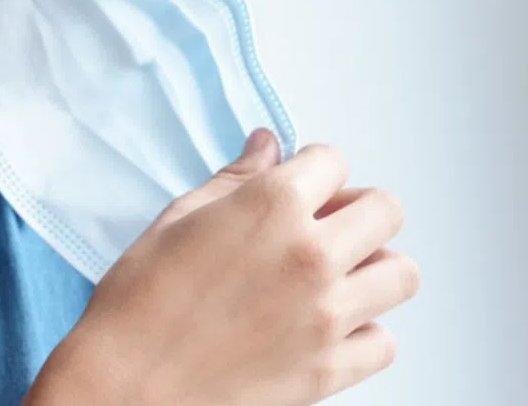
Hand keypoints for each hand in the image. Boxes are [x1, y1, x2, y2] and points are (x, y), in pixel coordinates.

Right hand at [25, 131, 417, 405]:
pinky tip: (328, 327)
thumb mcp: (178, 220)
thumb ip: (234, 180)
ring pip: (401, 274)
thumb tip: (267, 146)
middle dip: (357, 209)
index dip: (312, 169)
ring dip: (374, 267)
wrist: (126, 385)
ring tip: (336, 276)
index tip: (298, 185)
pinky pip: (384, 341)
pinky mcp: (330, 369)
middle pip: (385, 210)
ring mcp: (327, 316)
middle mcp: (311, 256)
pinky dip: (364, 332)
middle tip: (325, 224)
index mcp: (271, 207)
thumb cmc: (138, 302)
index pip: (333, 161)